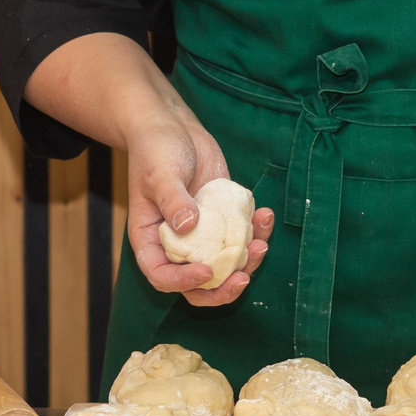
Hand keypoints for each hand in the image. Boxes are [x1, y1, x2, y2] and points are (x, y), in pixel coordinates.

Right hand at [123, 104, 271, 305]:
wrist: (173, 127)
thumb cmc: (155, 150)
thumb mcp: (159, 174)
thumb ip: (172, 200)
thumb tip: (188, 227)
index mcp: (151, 240)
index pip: (161, 276)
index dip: (182, 282)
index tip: (205, 270)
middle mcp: (178, 243)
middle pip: (198, 283)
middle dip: (222, 288)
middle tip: (243, 278)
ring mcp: (203, 233)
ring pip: (225, 264)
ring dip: (247, 261)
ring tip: (262, 242)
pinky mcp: (223, 217)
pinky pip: (241, 235)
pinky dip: (256, 231)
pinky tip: (264, 215)